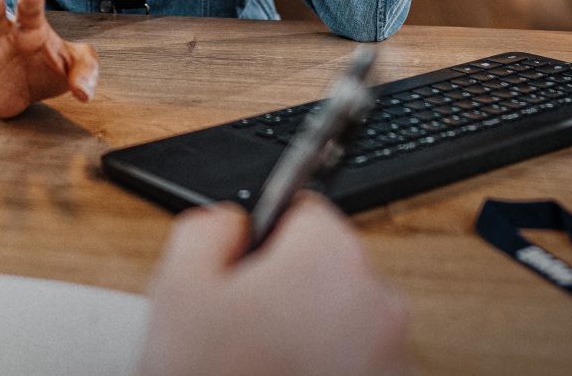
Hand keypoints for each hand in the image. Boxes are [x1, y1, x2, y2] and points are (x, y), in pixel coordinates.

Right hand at [136, 196, 412, 375]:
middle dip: (291, 294)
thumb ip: (208, 228)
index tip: (245, 275)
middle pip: (330, 270)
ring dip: (315, 341)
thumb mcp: (177, 290)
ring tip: (264, 374)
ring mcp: (394, 362)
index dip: (265, 243)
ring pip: (346, 325)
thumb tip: (234, 222)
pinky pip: (360, 369)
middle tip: (244, 335)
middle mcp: (378, 305)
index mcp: (329, 259)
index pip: (303, 213)